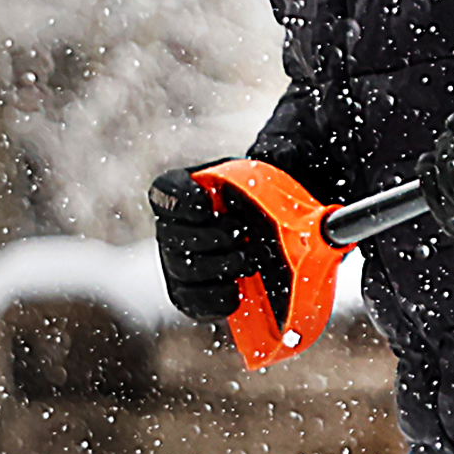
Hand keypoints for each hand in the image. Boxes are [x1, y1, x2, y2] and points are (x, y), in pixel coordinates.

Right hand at [149, 167, 291, 323]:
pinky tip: (238, 288)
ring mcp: (175, 263)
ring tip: (249, 261)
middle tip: (241, 235)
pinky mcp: (187, 295)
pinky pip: (192, 301)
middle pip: (173, 236)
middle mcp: (169, 229)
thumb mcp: (261, 176)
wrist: (264, 234)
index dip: (182, 200)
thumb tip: (287, 152)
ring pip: (184, 270)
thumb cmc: (258, 201)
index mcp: (181, 193)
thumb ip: (269, 162)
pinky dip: (217, 297)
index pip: (166, 193)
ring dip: (221, 266)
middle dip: (213, 238)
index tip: (209, 203)